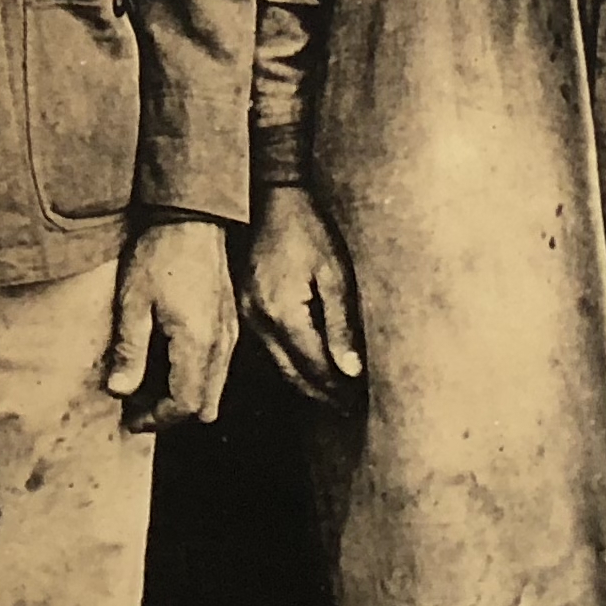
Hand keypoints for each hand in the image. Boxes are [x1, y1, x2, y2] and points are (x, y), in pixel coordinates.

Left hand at [105, 215, 239, 426]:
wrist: (192, 220)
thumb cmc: (158, 256)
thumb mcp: (133, 302)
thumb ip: (129, 351)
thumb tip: (120, 392)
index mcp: (197, 343)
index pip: (183, 404)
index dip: (156, 419)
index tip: (130, 418)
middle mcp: (220, 345)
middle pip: (204, 406)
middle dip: (170, 415)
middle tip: (137, 406)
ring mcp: (229, 335)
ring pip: (214, 391)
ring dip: (184, 398)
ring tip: (148, 386)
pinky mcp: (230, 325)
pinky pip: (218, 370)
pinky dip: (196, 379)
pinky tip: (168, 363)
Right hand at [239, 182, 363, 404]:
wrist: (268, 197)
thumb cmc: (306, 229)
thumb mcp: (333, 274)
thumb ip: (341, 325)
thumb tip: (351, 370)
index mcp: (284, 314)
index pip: (315, 368)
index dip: (340, 389)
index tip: (361, 402)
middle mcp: (259, 321)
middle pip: (294, 375)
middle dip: (323, 395)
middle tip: (349, 408)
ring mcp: (247, 315)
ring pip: (278, 366)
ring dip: (306, 384)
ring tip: (334, 395)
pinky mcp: (244, 307)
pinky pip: (268, 349)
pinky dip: (290, 364)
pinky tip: (306, 367)